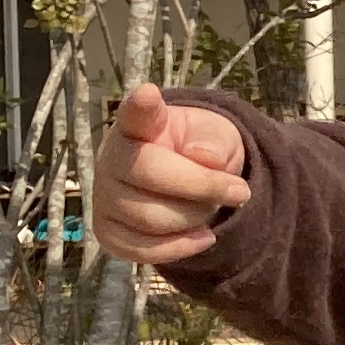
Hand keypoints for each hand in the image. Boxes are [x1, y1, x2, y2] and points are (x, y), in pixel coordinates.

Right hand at [95, 81, 250, 265]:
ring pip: (149, 218)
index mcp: (139, 125)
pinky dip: (180, 248)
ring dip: (194, 218)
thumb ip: (214, 140)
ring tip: (210, 209)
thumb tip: (204, 156)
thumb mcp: (218, 137)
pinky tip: (203, 237)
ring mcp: (104, 197)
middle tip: (240, 190)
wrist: (191, 186)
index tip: (148, 93)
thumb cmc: (200, 151)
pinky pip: (141, 250)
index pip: (136, 114)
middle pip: (150, 174)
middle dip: (204, 187)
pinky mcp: (107, 232)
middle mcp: (111, 158)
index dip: (141, 106)